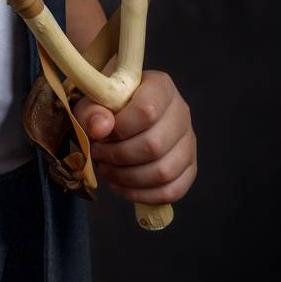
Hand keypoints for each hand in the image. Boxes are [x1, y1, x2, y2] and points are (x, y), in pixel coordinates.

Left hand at [71, 70, 196, 204]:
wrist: (120, 112)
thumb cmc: (107, 104)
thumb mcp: (93, 100)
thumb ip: (92, 110)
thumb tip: (100, 128)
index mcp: (160, 87)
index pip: (147, 111)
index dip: (119, 129)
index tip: (98, 135)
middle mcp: (181, 112)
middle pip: (155, 146)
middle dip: (118, 156)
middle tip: (98, 155)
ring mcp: (188, 141)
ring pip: (164, 172)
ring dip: (128, 178)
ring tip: (107, 170)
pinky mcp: (189, 166)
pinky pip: (173, 190)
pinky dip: (143, 194)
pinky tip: (121, 186)